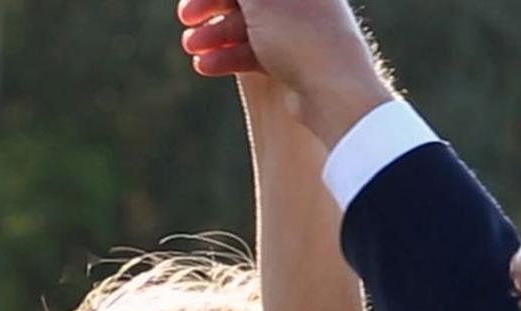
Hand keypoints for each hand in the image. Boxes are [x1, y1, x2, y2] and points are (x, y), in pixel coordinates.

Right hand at [176, 0, 396, 142]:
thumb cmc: (300, 36)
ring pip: (250, 27)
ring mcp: (298, 31)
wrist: (334, 92)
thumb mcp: (260, 0)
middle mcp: (301, 2)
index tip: (192, 3)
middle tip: (186, 18)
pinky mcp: (293, 61)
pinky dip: (231, 57)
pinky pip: (257, 53)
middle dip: (213, 8)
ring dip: (216, 35)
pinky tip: (205, 66)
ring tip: (191, 48)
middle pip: (248, 0)